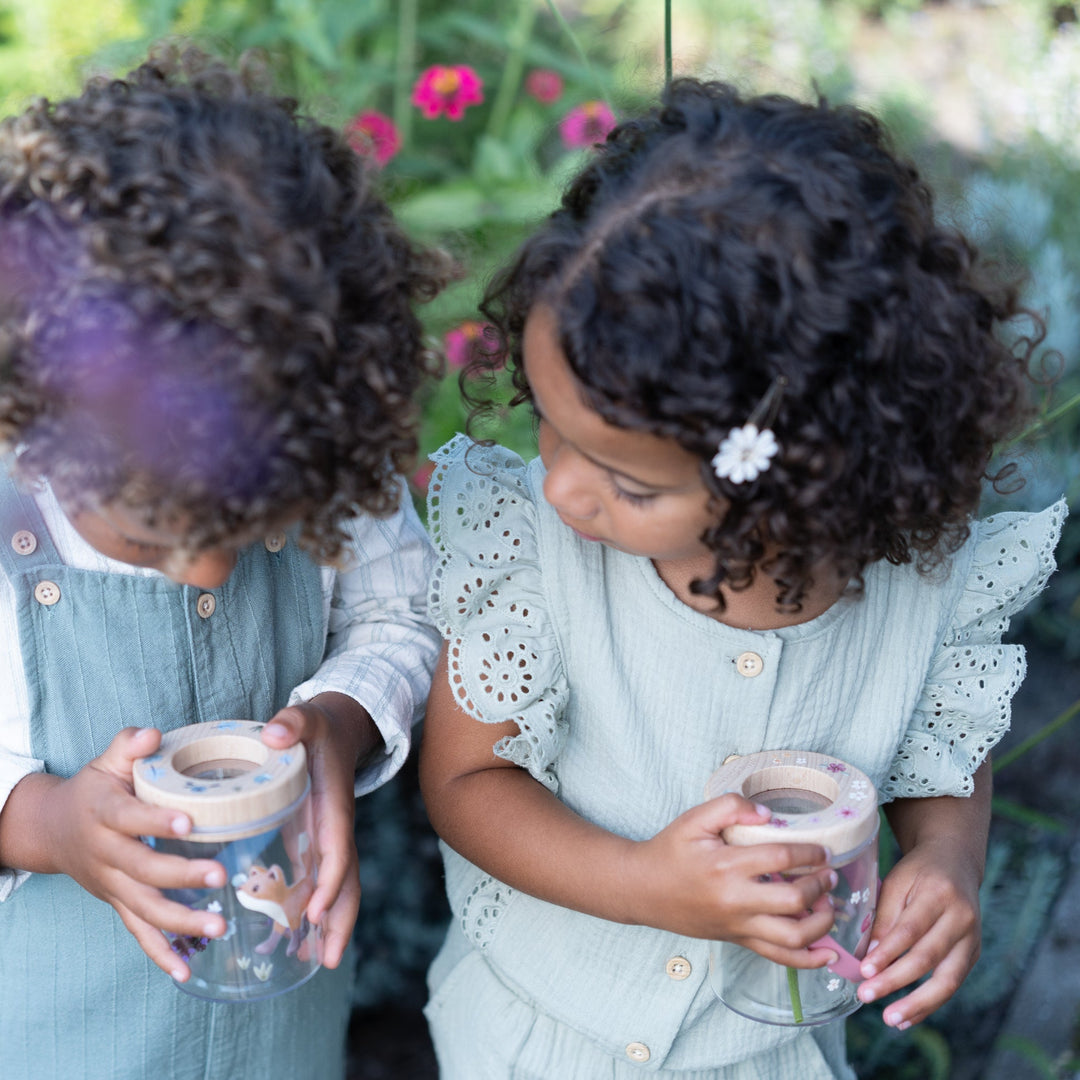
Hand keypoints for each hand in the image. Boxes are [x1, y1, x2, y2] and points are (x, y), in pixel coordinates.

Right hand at [39, 727, 227, 978]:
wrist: (53, 829)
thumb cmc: (95, 788)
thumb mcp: (106, 761)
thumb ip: (129, 744)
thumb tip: (152, 734)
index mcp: (105, 813)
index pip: (130, 818)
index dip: (157, 820)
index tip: (189, 822)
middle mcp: (106, 853)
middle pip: (142, 869)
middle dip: (181, 875)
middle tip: (221, 875)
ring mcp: (111, 883)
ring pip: (144, 907)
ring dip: (181, 920)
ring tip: (219, 925)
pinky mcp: (117, 902)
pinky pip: (138, 932)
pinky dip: (160, 953)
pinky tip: (186, 971)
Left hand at [261, 693, 375, 967]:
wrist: (337, 727)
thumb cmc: (317, 727)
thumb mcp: (307, 719)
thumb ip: (292, 722)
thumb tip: (274, 733)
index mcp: (333, 807)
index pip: (338, 849)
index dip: (331, 881)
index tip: (317, 912)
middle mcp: (335, 829)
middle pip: (347, 881)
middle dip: (342, 920)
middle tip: (330, 960)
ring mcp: (327, 839)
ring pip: (337, 888)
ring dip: (331, 925)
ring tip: (316, 963)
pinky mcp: (316, 841)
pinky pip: (318, 882)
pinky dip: (313, 912)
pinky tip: (295, 940)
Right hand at [627, 794, 837, 966]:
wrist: (642, 889)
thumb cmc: (669, 851)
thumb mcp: (694, 819)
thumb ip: (730, 807)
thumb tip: (767, 814)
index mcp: (726, 866)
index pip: (781, 858)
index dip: (810, 853)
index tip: (823, 849)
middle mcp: (735, 900)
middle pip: (794, 899)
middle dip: (820, 886)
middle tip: (829, 874)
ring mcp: (738, 925)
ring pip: (793, 937)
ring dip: (821, 922)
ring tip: (827, 904)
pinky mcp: (737, 940)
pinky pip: (778, 958)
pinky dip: (808, 960)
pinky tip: (827, 953)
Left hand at [856, 837, 981, 1027]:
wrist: (956, 863)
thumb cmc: (919, 872)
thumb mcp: (897, 882)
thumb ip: (885, 917)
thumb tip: (869, 956)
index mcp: (939, 893)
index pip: (911, 930)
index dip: (888, 953)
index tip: (864, 971)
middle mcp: (961, 918)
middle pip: (928, 957)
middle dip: (896, 980)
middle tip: (866, 995)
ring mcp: (973, 938)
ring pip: (947, 979)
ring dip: (917, 1003)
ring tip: (890, 1018)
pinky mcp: (974, 954)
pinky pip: (952, 984)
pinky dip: (930, 1003)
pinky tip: (908, 1016)